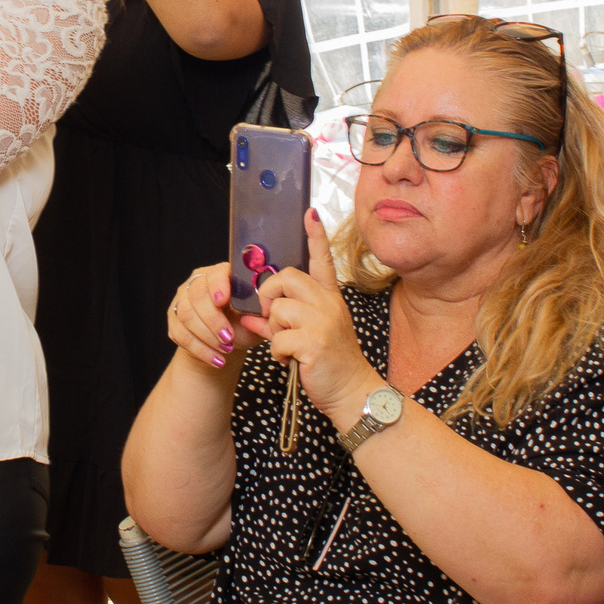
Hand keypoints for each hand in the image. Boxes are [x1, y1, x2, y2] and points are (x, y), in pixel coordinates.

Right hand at [167, 261, 258, 374]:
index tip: (223, 300)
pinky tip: (216, 359)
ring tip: (226, 350)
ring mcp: (182, 300)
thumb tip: (265, 308)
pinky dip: (200, 349)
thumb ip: (259, 311)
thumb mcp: (255, 318)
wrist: (226, 343)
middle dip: (213, 320)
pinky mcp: (174, 319)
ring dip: (207, 336)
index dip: (218, 286)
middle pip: (197, 295)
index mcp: (220, 274)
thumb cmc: (243, 325)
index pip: (215, 274)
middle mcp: (197, 283)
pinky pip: (180, 333)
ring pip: (186, 315)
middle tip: (229, 338)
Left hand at [251, 209, 384, 427]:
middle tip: (272, 318)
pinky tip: (290, 360)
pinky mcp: (315, 341)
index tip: (309, 212)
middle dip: (269, 297)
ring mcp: (323, 321)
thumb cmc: (329, 363)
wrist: (351, 391)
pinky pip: (277, 337)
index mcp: (329, 298)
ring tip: (289, 347)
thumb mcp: (310, 336)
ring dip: (274, 332)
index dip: (315, 236)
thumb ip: (281, 322)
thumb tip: (252, 318)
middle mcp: (328, 303)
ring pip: (278, 310)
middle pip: (286, 278)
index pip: (322, 260)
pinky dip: (277, 352)